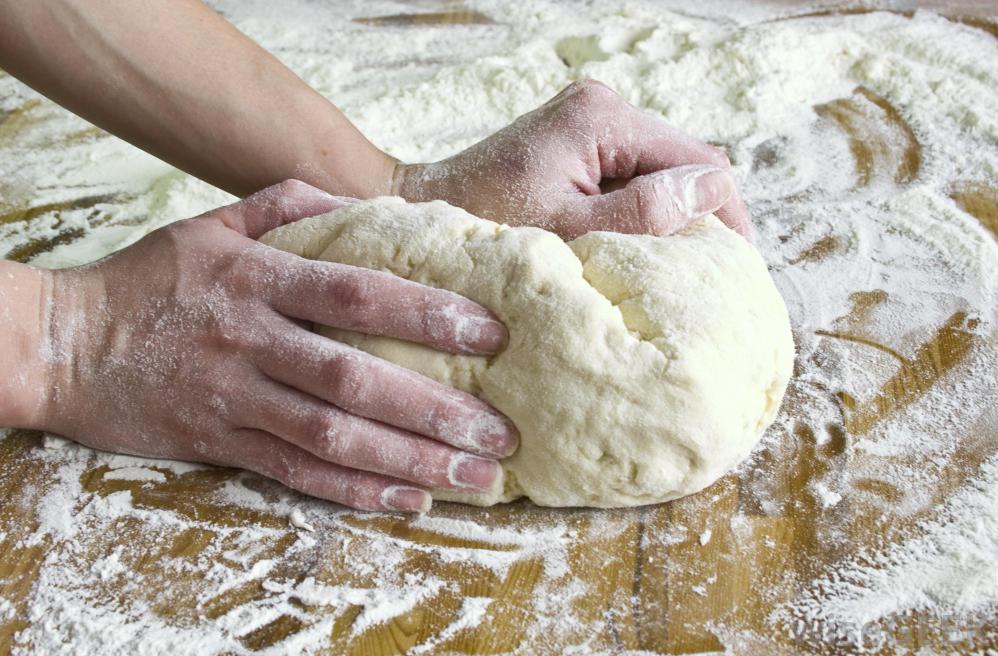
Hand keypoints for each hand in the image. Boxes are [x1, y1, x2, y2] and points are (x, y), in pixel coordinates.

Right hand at [39, 180, 517, 511]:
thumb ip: (289, 203)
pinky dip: (355, 491)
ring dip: (408, 461)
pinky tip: (409, 500)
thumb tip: (365, 203)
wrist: (63, 344)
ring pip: (332, 437)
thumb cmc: (151, 280)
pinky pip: (295, 474)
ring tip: (473, 478)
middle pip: (354, 378)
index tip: (489, 334)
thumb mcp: (214, 223)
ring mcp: (234, 398)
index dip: (426, 313)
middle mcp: (251, 340)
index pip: (357, 294)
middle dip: (434, 409)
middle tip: (499, 433)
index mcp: (258, 278)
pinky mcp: (218, 444)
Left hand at [394, 79, 751, 239]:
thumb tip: (713, 192)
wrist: (422, 210)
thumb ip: (640, 213)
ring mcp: (588, 122)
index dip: (725, 215)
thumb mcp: (566, 229)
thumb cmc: (483, 223)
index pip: (697, 161)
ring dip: (669, 220)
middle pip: (681, 164)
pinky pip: (629, 178)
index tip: (738, 271)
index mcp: (603, 117)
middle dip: (699, 219)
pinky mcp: (576, 143)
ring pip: (658, 174)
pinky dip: (639, 214)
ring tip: (677, 274)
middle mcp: (601, 107)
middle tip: (711, 280)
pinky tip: (638, 253)